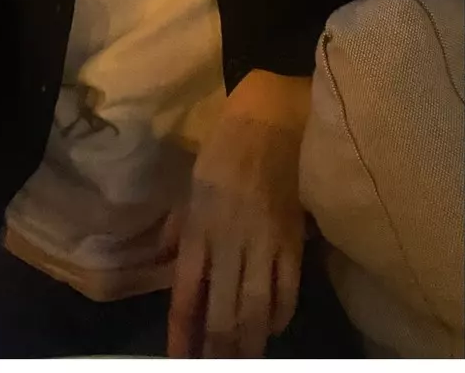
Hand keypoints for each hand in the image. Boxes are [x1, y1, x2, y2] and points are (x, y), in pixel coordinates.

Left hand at [167, 71, 311, 357]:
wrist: (274, 117)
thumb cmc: (227, 146)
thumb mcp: (192, 184)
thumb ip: (181, 228)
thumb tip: (170, 265)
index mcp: (200, 227)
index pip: (186, 294)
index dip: (182, 333)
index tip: (180, 359)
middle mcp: (230, 241)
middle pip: (222, 311)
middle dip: (217, 349)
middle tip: (214, 369)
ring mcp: (265, 243)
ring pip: (256, 308)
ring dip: (248, 342)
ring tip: (242, 361)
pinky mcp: (294, 239)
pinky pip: (288, 289)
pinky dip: (281, 315)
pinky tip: (273, 328)